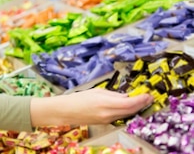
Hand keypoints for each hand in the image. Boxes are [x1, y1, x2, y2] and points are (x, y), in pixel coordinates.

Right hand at [31, 88, 153, 126]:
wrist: (66, 111)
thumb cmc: (78, 99)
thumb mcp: (96, 91)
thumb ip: (113, 94)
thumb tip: (126, 96)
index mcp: (105, 103)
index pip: (129, 103)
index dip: (141, 99)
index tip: (148, 94)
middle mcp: (108, 114)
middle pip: (131, 110)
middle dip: (142, 104)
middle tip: (150, 97)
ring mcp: (108, 120)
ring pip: (127, 114)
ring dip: (136, 108)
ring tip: (143, 101)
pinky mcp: (106, 123)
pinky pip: (121, 117)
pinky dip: (127, 111)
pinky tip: (130, 107)